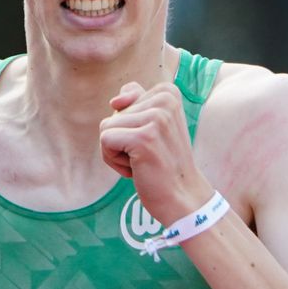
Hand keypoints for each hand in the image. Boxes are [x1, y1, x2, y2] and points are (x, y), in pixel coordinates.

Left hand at [98, 81, 211, 223]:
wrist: (183, 196)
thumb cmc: (164, 162)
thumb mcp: (154, 125)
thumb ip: (135, 102)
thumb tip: (115, 101)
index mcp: (168, 92)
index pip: (124, 98)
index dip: (129, 124)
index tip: (151, 140)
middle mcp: (164, 100)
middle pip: (114, 113)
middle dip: (122, 138)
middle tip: (149, 154)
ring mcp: (156, 119)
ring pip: (106, 127)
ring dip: (117, 151)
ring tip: (143, 162)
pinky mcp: (143, 138)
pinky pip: (104, 140)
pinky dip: (113, 160)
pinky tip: (135, 169)